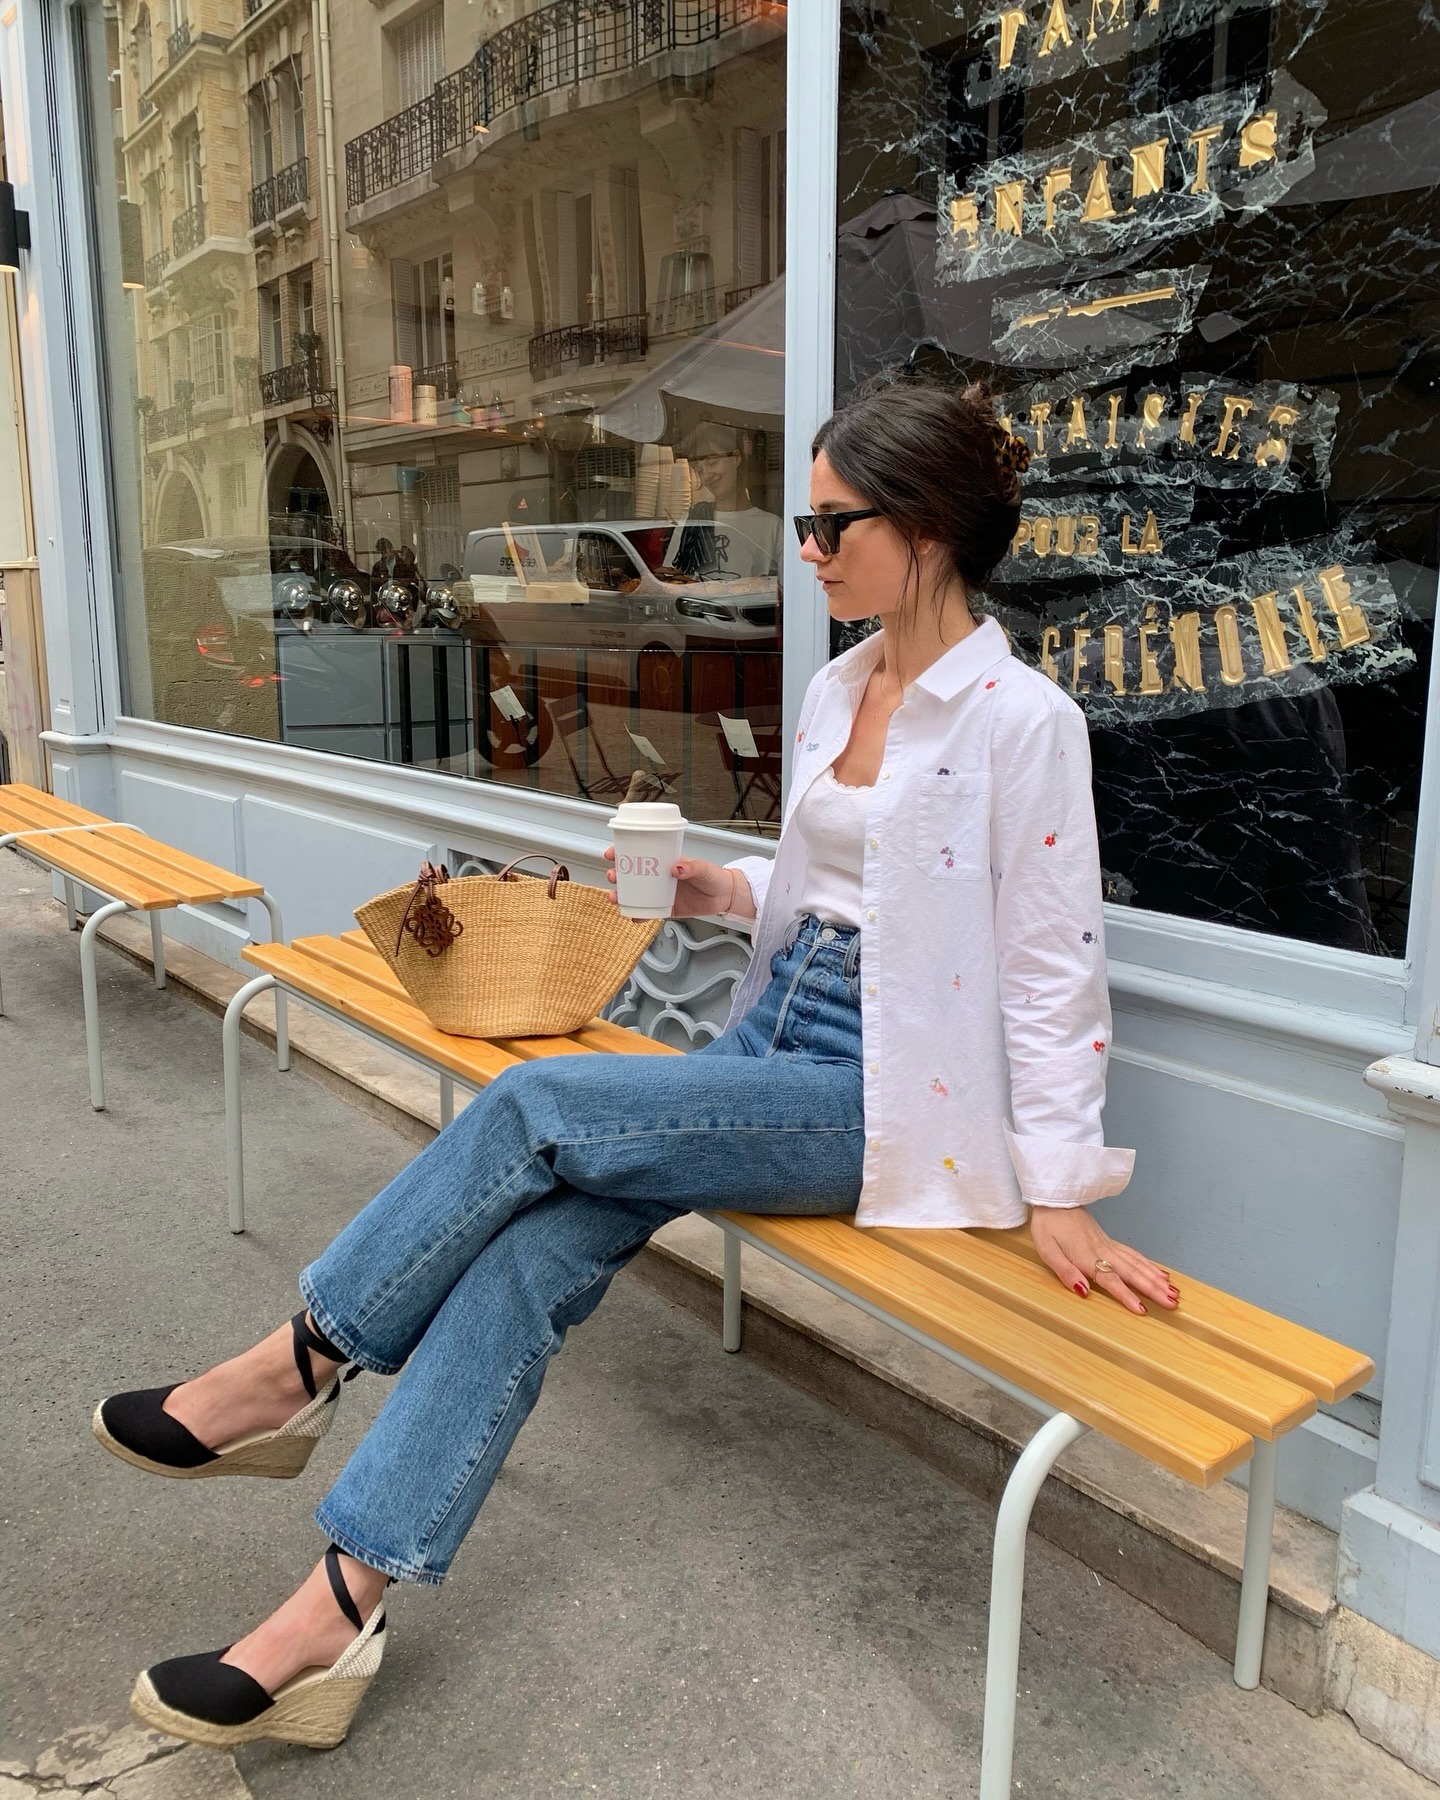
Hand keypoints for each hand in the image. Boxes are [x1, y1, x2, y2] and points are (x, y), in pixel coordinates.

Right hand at [603, 850, 752, 920]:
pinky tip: (631, 916)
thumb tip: (677, 868)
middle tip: (613, 876)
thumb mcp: (703, 869)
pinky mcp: (665, 909)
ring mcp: (660, 894)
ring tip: (614, 897)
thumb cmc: (713, 877)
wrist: (724, 896)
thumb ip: (691, 867)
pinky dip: (637, 914)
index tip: (611, 854)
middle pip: (630, 875)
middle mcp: (658, 877)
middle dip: (616, 875)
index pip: (639, 854)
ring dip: (621, 895)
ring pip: (634, 894)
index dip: (622, 853)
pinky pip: (647, 912)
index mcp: (664, 862)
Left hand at [1029, 1205, 1178, 1314]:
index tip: (1143, 1310)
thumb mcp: (1048, 1250)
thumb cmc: (1048, 1226)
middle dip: (1154, 1290)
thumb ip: (1065, 1272)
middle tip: (1173, 1304)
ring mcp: (1108, 1245)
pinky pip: (1134, 1255)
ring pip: (1138, 1264)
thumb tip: (1083, 1291)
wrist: (1055, 1198)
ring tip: (1174, 1292)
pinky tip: (1160, 1273)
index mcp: (1087, 1257)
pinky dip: (1149, 1265)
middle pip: (1132, 1273)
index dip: (1127, 1296)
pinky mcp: (1109, 1241)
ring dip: (1156, 1279)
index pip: (1111, 1281)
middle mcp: (1103, 1251)